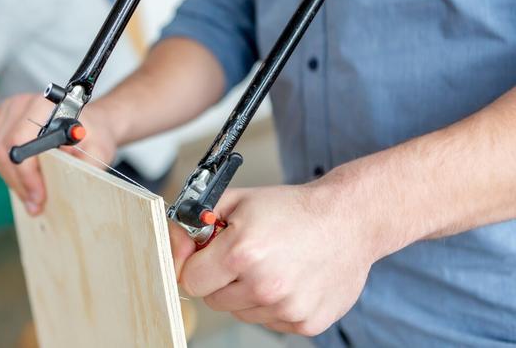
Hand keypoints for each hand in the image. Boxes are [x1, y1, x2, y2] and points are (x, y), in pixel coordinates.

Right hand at [0, 93, 117, 214]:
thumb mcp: (99, 151)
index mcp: (46, 106)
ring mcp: (8, 107)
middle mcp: (23, 102)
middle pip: (3, 149)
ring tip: (30, 193)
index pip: (20, 141)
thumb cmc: (92, 137)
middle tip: (35, 204)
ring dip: (10, 177)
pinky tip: (18, 172)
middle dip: (18, 183)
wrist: (90, 125)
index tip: (38, 197)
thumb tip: (63, 162)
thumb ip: (86, 161)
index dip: (26, 174)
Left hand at [171, 185, 376, 336]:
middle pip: (212, 299)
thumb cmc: (293, 209)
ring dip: (246, 292)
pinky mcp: (305, 323)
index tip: (205, 255)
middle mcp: (264, 285)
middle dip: (219, 278)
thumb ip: (197, 219)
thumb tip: (173, 241)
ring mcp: (287, 308)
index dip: (195, 264)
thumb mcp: (238, 199)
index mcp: (242, 252)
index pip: (190, 280)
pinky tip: (289, 277)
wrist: (348, 221)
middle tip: (243, 255)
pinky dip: (272, 304)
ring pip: (240, 312)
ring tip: (270, 264)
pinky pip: (269, 321)